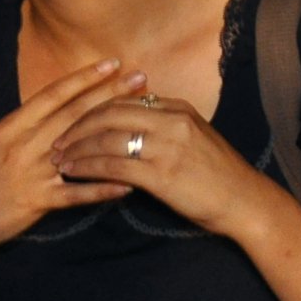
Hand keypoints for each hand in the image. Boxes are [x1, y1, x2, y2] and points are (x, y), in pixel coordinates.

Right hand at [0, 59, 137, 270]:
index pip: (52, 96)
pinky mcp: (37, 203)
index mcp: (8, 128)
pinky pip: (74, 195)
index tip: (112, 62)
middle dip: (110, 94)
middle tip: (142, 77)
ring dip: (114, 133)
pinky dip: (100, 189)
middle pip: (74, 116)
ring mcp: (33, 176)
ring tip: (143, 118)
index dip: (83, 78)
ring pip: (80, 149)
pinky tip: (129, 183)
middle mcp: (24, 148)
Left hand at [50, 91, 274, 237]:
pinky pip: (111, 165)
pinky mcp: (160, 174)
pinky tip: (73, 174)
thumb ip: (165, 126)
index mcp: (179, 108)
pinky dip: (86, 168)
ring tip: (58, 159)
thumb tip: (131, 125)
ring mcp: (166, 146)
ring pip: (106, 139)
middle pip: (110, 113)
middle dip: (77, 126)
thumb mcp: (194, 137)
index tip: (74, 123)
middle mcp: (172, 121)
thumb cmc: (217, 173)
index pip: (125, 100)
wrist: (242, 200)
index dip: (93, 110)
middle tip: (57, 141)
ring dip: (76, 148)